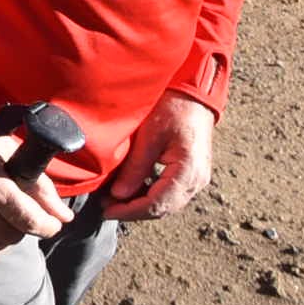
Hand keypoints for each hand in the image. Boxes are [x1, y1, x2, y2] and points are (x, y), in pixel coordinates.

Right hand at [0, 134, 72, 264]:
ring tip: (5, 220)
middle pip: (11, 236)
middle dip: (24, 227)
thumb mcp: (14, 156)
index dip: (47, 226)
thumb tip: (64, 217)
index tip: (53, 224)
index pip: (27, 220)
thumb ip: (41, 189)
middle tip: (23, 212)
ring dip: (4, 239)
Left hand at [104, 93, 216, 222]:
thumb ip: (136, 167)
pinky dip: (151, 194)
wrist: (195, 93)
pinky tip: (132, 190)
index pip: (157, 204)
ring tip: (115, 200)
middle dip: (134, 211)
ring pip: (167, 203)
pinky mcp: (192, 173)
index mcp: (187, 172)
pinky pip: (171, 192)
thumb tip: (118, 195)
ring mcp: (197, 178)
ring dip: (142, 204)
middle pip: (163, 208)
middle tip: (106, 207)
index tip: (106, 211)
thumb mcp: (150, 135)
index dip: (130, 211)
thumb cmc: (173, 108)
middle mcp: (196, 181)